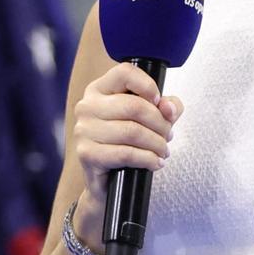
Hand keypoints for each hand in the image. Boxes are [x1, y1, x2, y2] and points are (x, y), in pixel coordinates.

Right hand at [69, 61, 182, 234]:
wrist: (106, 181)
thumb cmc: (126, 143)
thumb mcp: (149, 119)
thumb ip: (165, 107)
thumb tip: (169, 107)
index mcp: (99, 90)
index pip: (125, 73)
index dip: (148, 86)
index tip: (159, 103)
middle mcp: (87, 106)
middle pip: (134, 106)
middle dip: (160, 124)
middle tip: (168, 136)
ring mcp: (84, 130)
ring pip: (133, 132)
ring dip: (157, 144)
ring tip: (163, 151)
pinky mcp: (87, 153)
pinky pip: (126, 153)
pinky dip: (147, 159)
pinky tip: (155, 162)